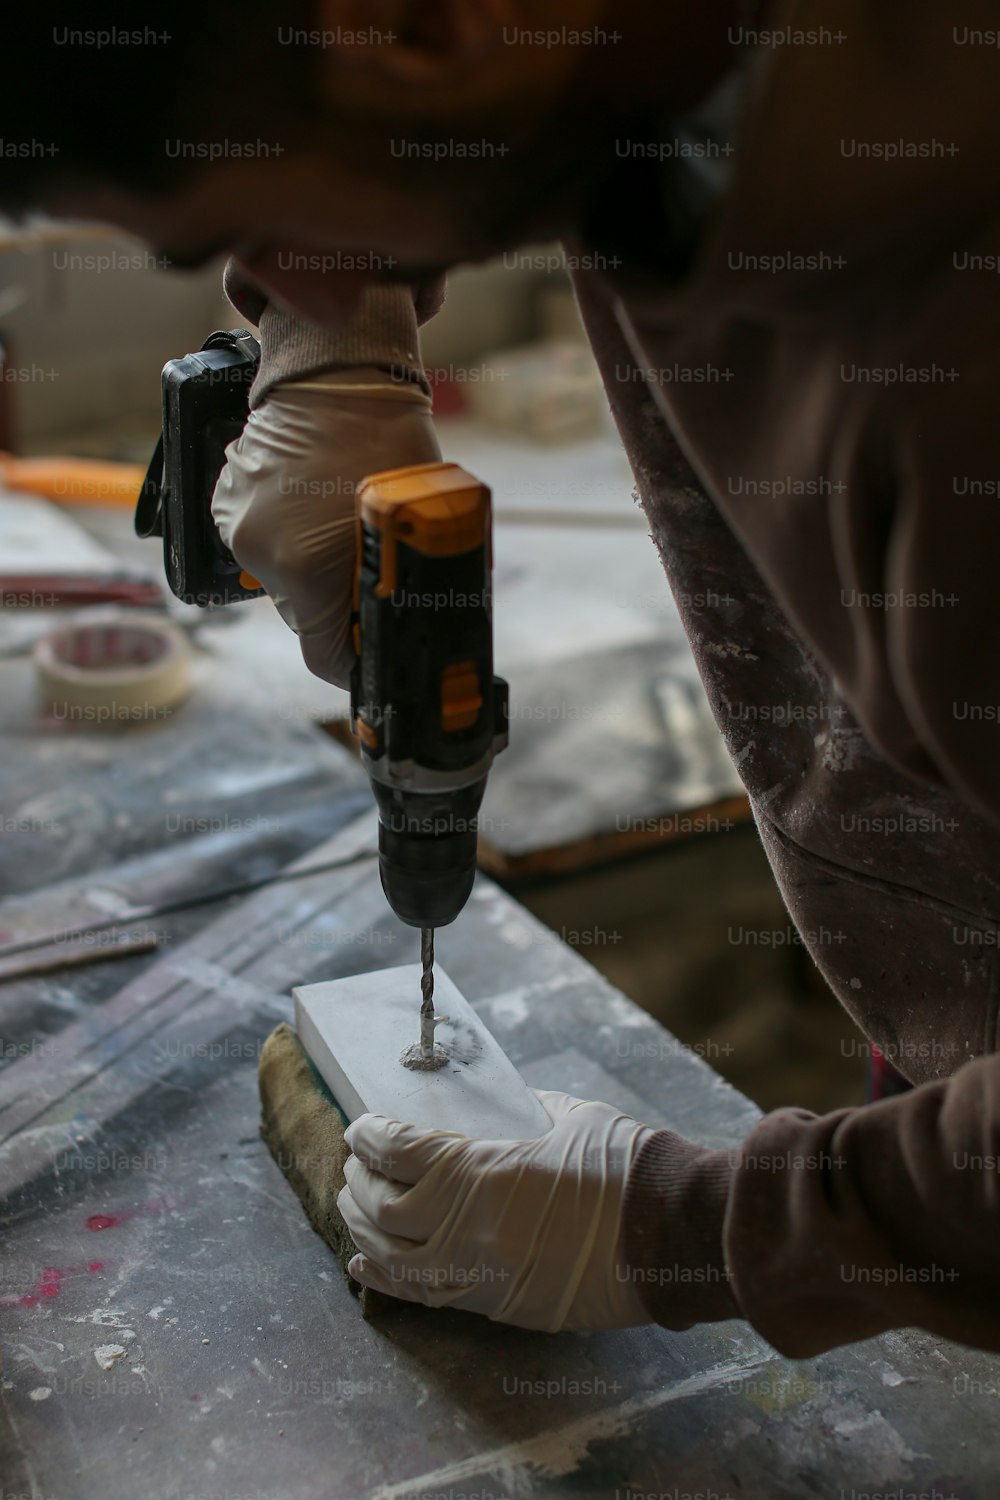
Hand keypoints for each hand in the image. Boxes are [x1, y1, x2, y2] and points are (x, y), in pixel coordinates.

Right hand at [211, 370, 439, 687]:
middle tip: (373, 571)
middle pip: (304, 613)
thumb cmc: (391, 445)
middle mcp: (261, 553)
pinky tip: (316, 502)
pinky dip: (290, 532)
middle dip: (338, 603)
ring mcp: (237, 524)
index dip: (354, 661)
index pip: (325, 655)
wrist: (342, 371)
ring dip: (314, 565)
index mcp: (307, 569)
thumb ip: (393, 591)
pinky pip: (263, 538)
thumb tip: (391, 637)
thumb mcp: (409, 527)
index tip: (373, 656)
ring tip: (344, 525)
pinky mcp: (227, 499)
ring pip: (283, 576)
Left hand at [338, 1090, 656, 1331]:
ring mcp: (475, 1272)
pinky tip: (363, 1267)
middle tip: (357, 1161)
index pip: (398, 1151)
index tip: (361, 1124)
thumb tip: (493, 1110)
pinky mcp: (493, 1303)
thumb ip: (517, 1112)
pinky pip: (419, 1295)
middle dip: (359, 1180)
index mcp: (480, 1171)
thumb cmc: (624, 1168)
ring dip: (360, 1228)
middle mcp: (464, 1227)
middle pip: (380, 1206)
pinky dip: (382, 1279)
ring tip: (352, 1205)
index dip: (370, 1135)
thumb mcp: (564, 1117)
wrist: (669, 1235)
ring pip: (388, 1257)